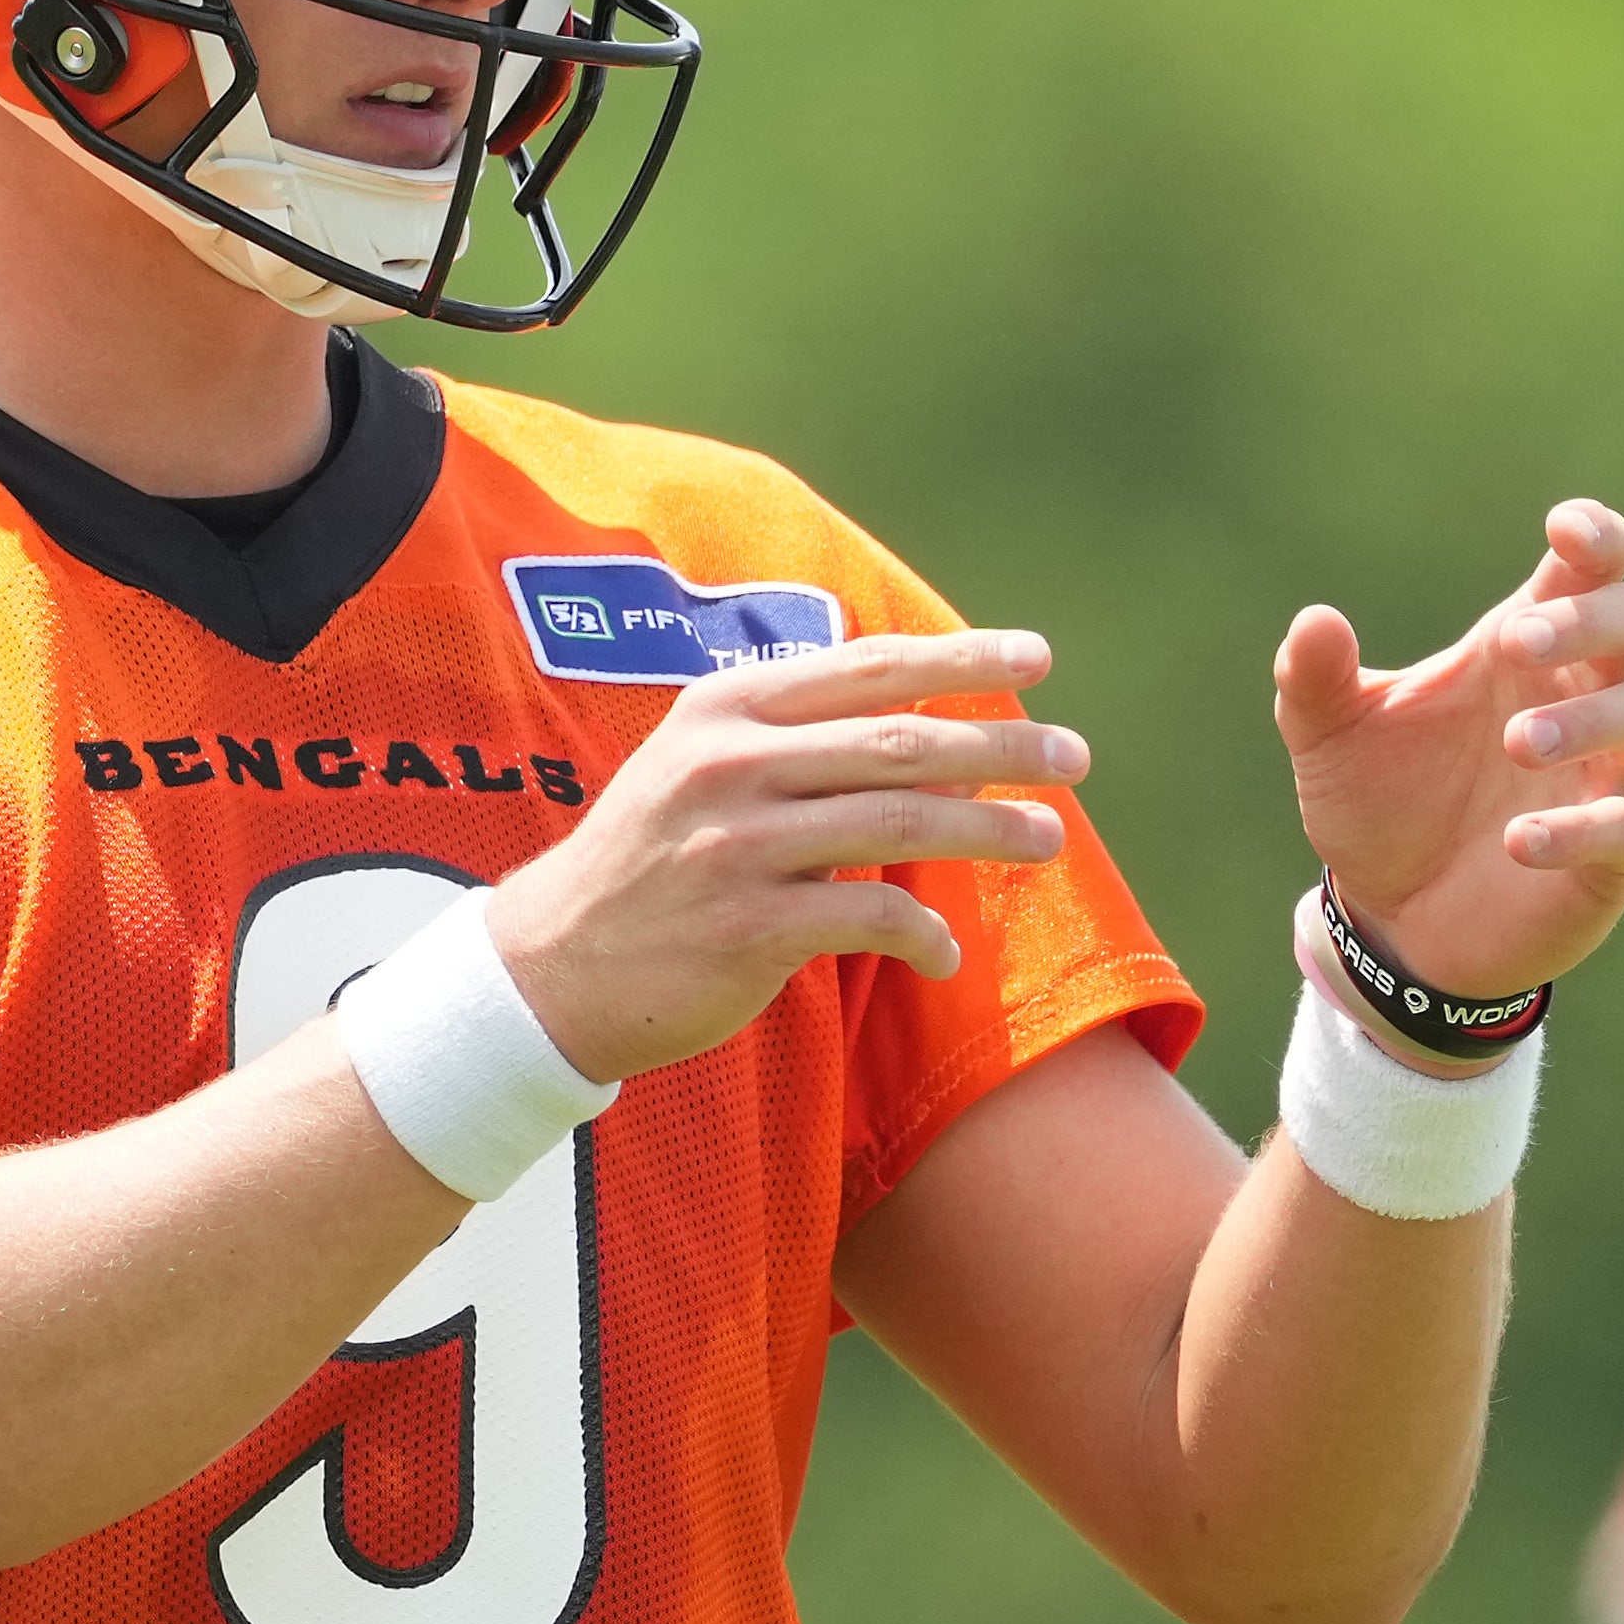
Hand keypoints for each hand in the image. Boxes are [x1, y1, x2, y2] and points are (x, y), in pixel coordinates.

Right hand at [486, 631, 1085, 1081]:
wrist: (549, 966)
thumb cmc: (650, 864)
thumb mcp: (705, 769)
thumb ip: (804, 742)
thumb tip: (939, 740)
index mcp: (725, 706)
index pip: (868, 667)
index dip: (961, 657)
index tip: (1037, 657)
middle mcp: (730, 762)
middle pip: (899, 740)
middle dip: (1000, 743)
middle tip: (1073, 755)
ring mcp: (737, 844)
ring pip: (898, 823)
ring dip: (987, 830)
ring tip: (1049, 839)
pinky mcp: (747, 927)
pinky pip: (868, 920)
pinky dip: (922, 935)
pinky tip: (947, 956)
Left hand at [1275, 501, 1623, 1004]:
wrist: (1391, 920)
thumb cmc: (1380, 805)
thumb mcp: (1330, 738)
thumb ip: (1315, 679)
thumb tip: (1315, 621)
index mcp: (1520, 648)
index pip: (1591, 570)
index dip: (1597, 537)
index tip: (1564, 530)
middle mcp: (1577, 696)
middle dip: (1590, 618)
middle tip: (1514, 643)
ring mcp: (1604, 775)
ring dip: (1592, 716)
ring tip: (1517, 743)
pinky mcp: (1612, 857)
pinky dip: (1578, 829)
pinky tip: (1515, 842)